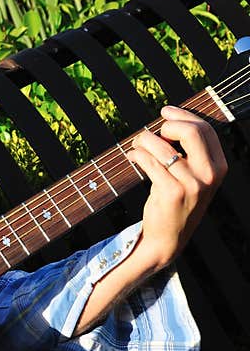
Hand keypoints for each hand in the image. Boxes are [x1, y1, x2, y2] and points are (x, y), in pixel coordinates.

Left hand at [126, 104, 227, 271]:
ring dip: (143, 140)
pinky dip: (137, 154)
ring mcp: (192, 184)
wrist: (168, 238)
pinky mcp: (171, 192)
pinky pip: (149, 161)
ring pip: (162, 145)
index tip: (165, 112)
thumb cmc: (176, 200)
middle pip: (191, 131)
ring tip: (136, 146)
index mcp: (218, 166)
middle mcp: (210, 174)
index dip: (182, 116)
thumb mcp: (192, 175)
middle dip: (167, 124)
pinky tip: (132, 156)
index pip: (205, 129)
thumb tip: (170, 118)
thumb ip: (189, 151)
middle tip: (151, 132)